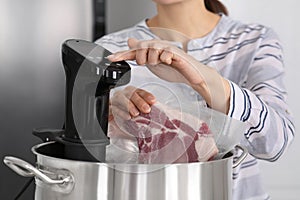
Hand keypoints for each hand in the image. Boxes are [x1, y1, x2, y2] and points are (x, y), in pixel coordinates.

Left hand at [108, 38, 230, 113]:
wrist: (190, 75)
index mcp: (151, 49)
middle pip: (140, 47)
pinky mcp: (176, 52)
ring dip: (153, 59)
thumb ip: (141, 54)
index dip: (121, 54)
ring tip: (160, 63)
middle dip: (141, 58)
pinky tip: (168, 62)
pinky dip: (164, 59)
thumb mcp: (153, 63)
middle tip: (147, 63)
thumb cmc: (173, 69)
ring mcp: (166, 48)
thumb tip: (130, 42)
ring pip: (151, 49)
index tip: (110, 59)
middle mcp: (157, 46)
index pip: (133, 51)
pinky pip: (164, 53)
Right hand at [109, 86, 155, 119]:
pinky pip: (113, 108)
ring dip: (129, 105)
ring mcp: (115, 100)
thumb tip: (156, 112)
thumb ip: (145, 109)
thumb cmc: (127, 114)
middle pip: (130, 93)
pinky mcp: (109, 108)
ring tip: (136, 114)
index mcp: (131, 93)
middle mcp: (123, 95)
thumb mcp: (137, 111)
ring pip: (121, 98)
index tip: (153, 101)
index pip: (139, 91)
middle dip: (139, 101)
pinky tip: (127, 116)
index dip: (147, 95)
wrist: (113, 120)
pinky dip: (120, 112)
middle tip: (146, 109)